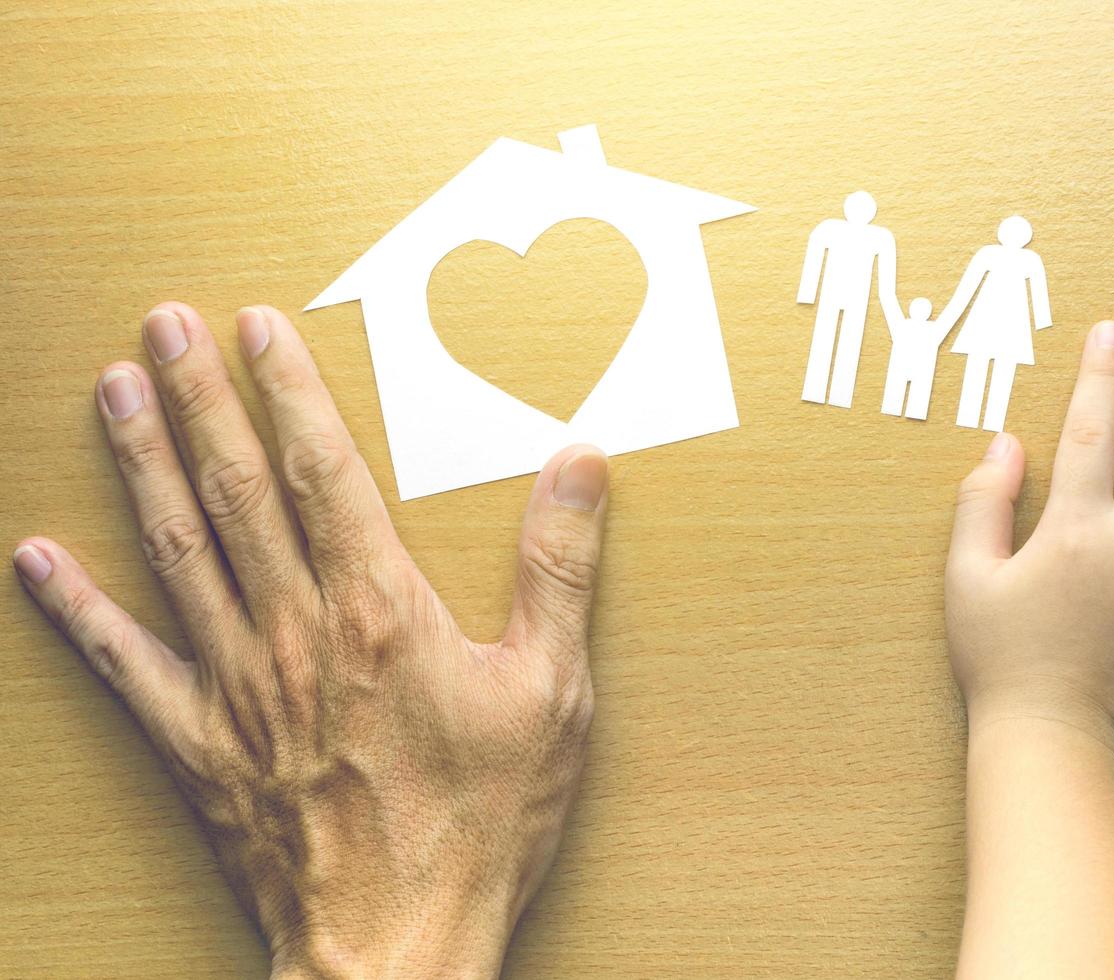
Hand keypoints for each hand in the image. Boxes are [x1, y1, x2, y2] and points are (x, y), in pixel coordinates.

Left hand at [13, 303, 609, 976]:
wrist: (397, 947)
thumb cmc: (480, 824)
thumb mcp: (553, 692)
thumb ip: (559, 570)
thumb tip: (579, 466)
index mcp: (377, 611)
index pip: (320, 473)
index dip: (287, 392)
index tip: (257, 328)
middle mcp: (292, 632)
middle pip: (234, 492)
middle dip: (196, 399)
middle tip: (162, 327)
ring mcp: (234, 687)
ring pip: (176, 552)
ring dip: (141, 465)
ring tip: (112, 395)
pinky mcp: (198, 744)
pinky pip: (124, 664)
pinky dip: (76, 609)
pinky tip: (38, 560)